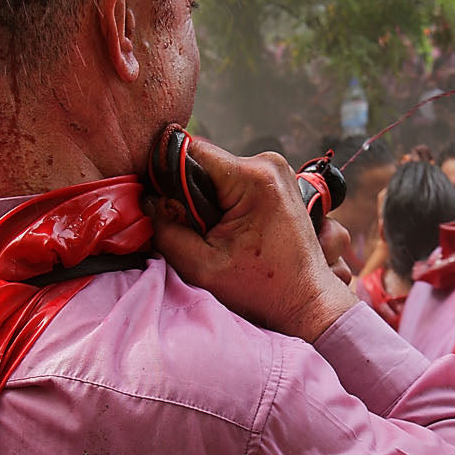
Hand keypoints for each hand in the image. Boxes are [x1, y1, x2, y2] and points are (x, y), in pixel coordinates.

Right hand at [151, 138, 356, 341]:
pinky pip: (235, 182)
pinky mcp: (278, 182)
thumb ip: (165, 230)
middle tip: (198, 233)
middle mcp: (269, 163)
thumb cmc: (264, 290)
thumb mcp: (201, 267)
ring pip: (218, 174)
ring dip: (208, 202)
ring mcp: (277, 170)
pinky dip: (225, 204)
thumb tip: (145, 202)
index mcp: (253, 177)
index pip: (188, 151)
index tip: (164, 208)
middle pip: (203, 163)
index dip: (166, 177)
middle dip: (189, 195)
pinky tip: (234, 233)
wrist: (309, 302)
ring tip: (220, 238)